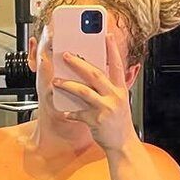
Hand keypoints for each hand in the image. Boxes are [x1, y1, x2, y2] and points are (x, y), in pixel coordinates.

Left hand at [52, 35, 136, 152]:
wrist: (123, 145)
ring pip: (83, 91)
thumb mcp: (119, 102)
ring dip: (67, 85)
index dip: (112, 49)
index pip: (117, 65)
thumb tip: (91, 75)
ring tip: (56, 81)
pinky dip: (70, 112)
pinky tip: (65, 111)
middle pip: (95, 74)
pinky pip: (78, 113)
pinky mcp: (96, 120)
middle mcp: (114, 96)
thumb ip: (109, 88)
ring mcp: (106, 108)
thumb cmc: (119, 123)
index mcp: (120, 90)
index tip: (107, 34)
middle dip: (78, 63)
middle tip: (65, 55)